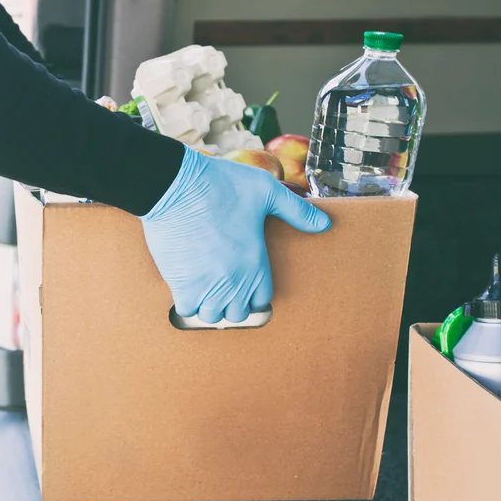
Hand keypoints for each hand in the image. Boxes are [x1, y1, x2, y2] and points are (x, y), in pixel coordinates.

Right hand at [142, 148, 330, 323]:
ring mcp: (205, 285)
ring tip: (206, 287)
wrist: (176, 186)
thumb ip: (297, 212)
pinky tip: (187, 285)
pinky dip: (187, 302)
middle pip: (237, 313)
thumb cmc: (221, 185)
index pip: (261, 300)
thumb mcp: (267, 191)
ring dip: (209, 305)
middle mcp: (233, 282)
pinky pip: (186, 310)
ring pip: (211, 315)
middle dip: (232, 302)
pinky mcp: (179, 282)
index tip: (245, 281)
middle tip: (224, 284)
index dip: (253, 292)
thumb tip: (325, 225)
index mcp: (255, 264)